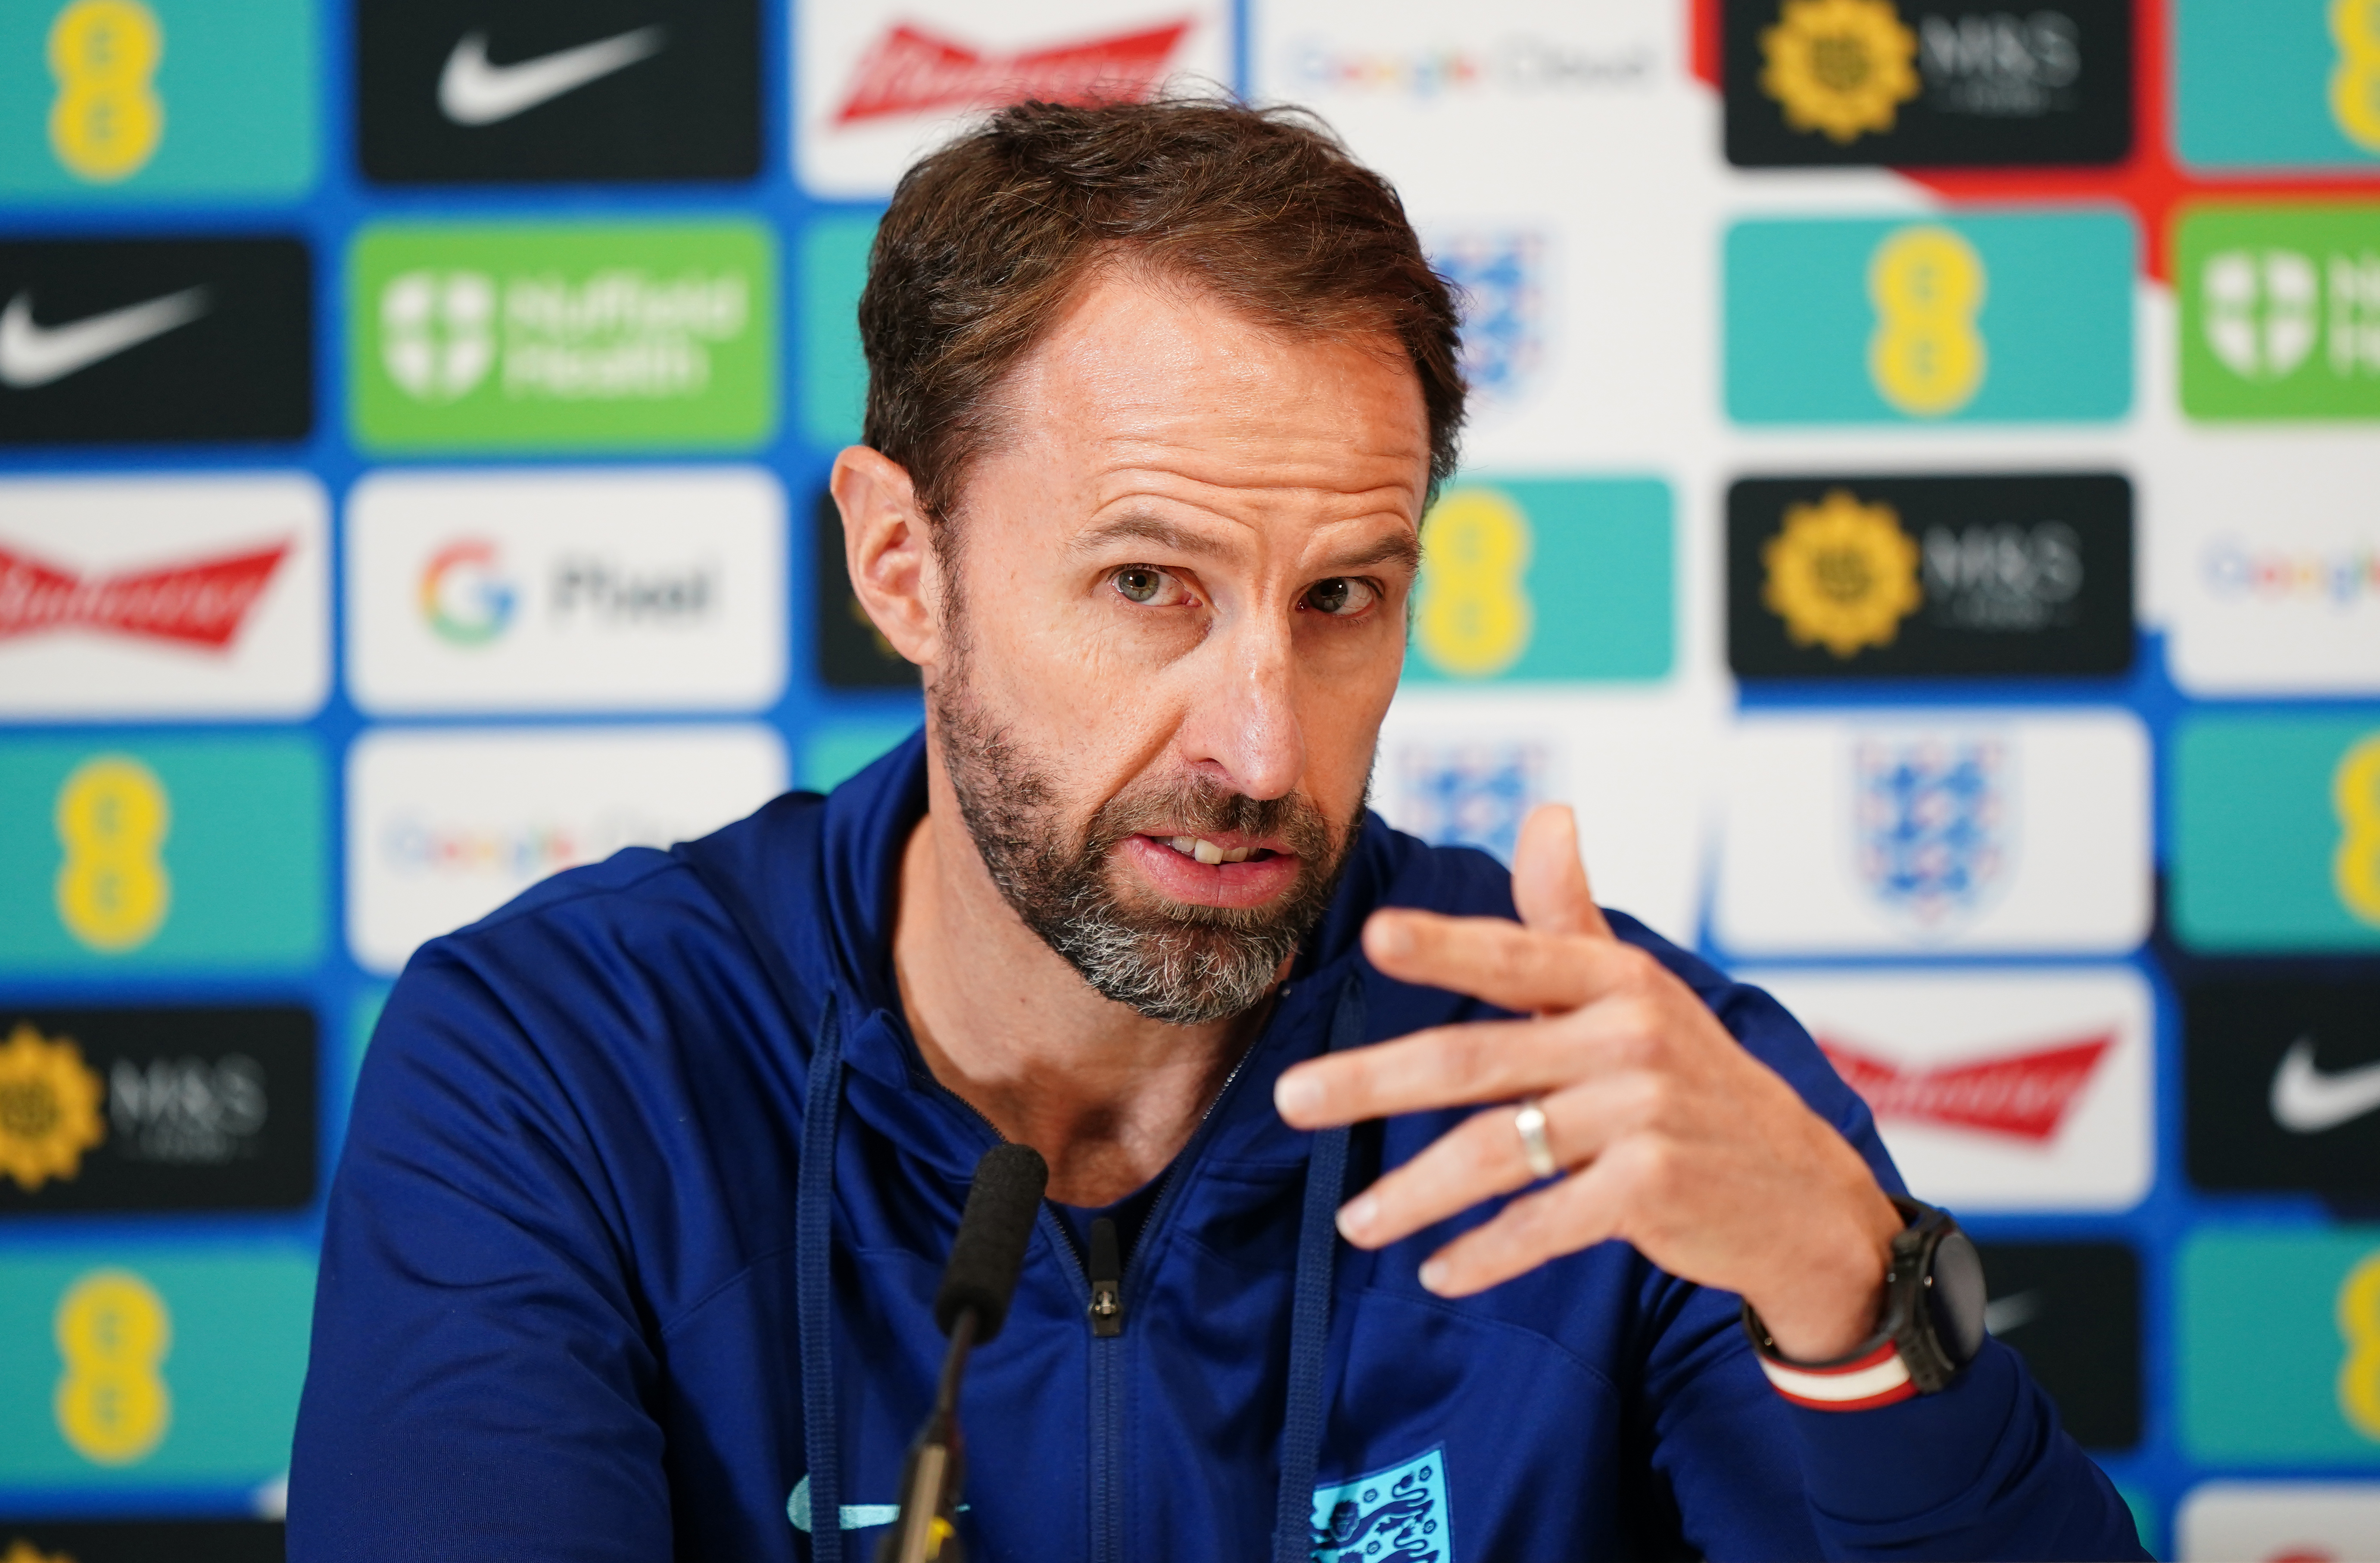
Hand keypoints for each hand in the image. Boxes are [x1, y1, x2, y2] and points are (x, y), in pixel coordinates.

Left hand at [1273, 805, 1904, 1361]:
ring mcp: (1643, 1117)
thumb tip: (1546, 813)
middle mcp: (1631, 1039)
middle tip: (1290, 1100)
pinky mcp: (1653, 1191)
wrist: (1802, 1194)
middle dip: (1371, 1082)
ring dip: (1415, 1192)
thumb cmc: (1696, 1082)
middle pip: (1474, 1060)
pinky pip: (1545, 1221)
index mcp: (1618, 980)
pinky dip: (1487, 1252)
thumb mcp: (1639, 991)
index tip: (1376, 937)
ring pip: (1496, 1151)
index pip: (1516, 956)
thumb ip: (1572, 915)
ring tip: (1354, 1222)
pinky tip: (1437, 1272)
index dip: (1447, 946)